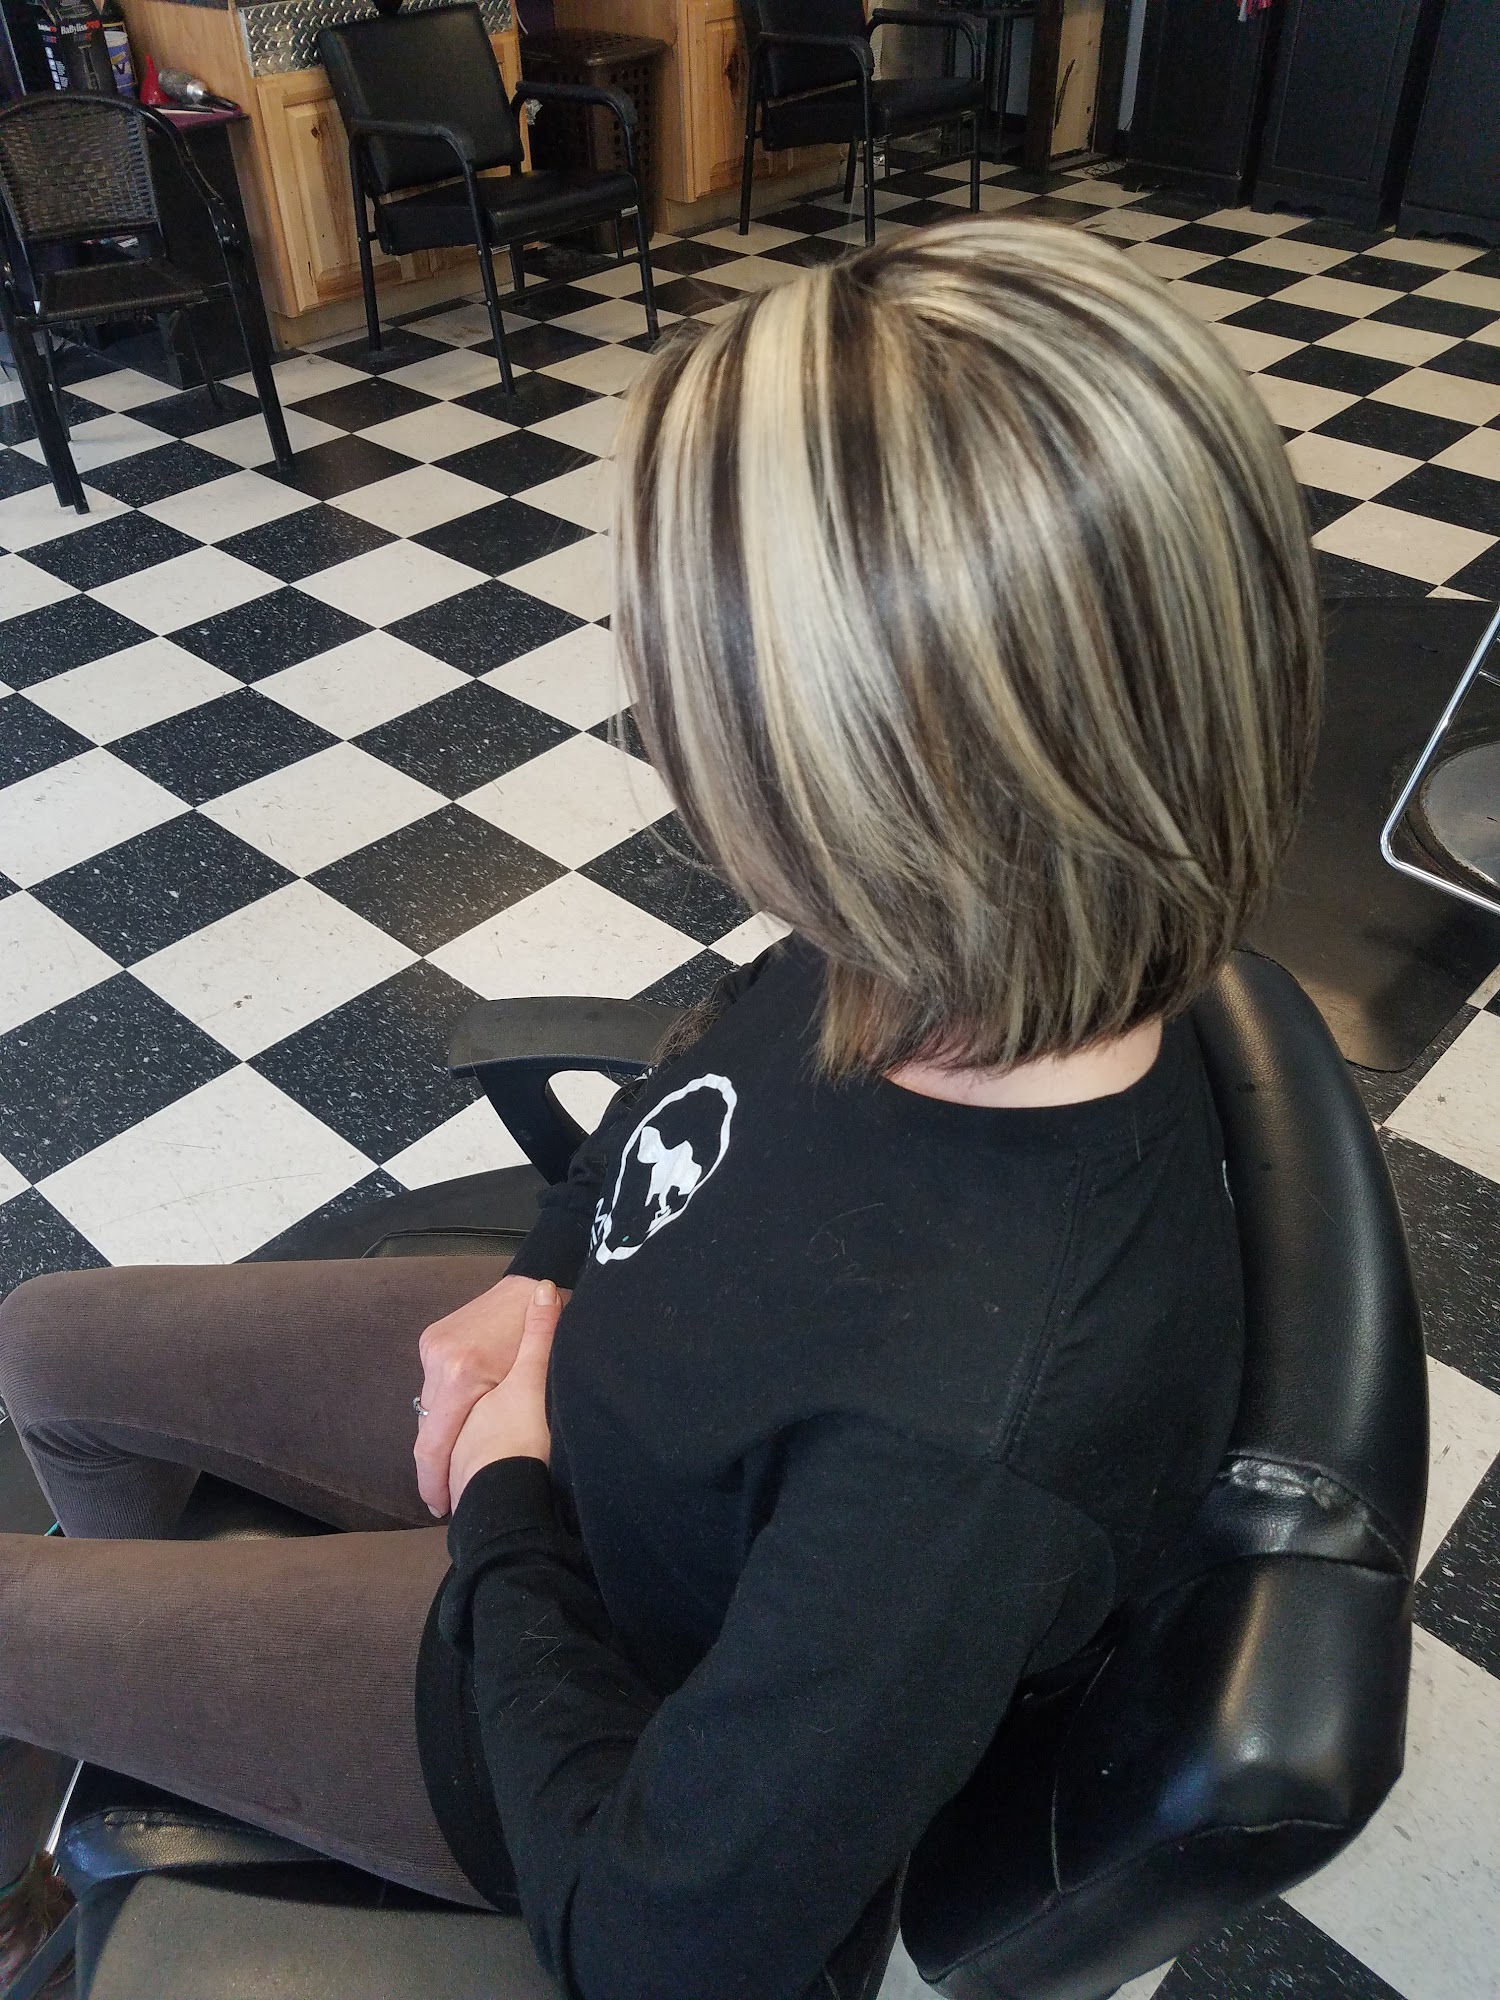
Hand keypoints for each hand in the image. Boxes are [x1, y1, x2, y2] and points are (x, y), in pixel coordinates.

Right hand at [448, 1281, 562, 1510]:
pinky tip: (462, 1419)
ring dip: (442, 1433)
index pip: (432, 1444)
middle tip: (452, 1491)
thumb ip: (497, 1426)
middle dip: (438, 1463)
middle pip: (427, 1428)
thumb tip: (481, 1471)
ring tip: (459, 1459)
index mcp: (461, 1376)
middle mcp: (437, 1362)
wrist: (531, 1287)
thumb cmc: (539, 1341)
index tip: (441, 1507)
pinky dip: (445, 1406)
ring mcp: (430, 1348)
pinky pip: (433, 1385)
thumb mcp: (529, 1386)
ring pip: (428, 1407)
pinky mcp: (430, 1340)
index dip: (433, 1482)